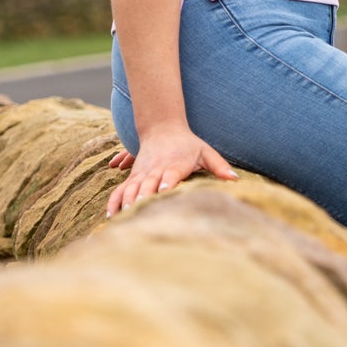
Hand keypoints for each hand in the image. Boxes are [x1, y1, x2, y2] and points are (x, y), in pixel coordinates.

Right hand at [105, 123, 238, 216]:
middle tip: (138, 210)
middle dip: (143, 196)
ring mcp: (142, 174)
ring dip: (126, 202)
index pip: (170, 174)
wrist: (163, 129)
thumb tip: (235, 179)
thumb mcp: (206, 152)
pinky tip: (111, 216)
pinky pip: (121, 190)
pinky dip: (114, 201)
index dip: (166, 183)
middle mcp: (156, 169)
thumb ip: (219, 166)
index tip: (162, 191)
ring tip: (123, 217)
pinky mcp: (133, 178)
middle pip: (148, 184)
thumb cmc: (188, 145)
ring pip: (131, 188)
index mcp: (174, 165)